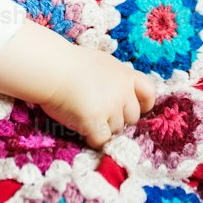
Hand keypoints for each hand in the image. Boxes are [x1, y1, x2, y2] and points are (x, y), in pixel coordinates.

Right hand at [42, 45, 156, 149]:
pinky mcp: (95, 121)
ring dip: (104, 127)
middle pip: (132, 117)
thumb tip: (120, 91)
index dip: (144, 104)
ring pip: (116, 130)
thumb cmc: (71, 63)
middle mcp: (122, 92)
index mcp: (125, 75)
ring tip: (85, 114)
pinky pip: (101, 140)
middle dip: (118, 118)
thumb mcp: (102, 63)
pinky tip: (81, 126)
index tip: (133, 108)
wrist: (53, 68)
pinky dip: (92, 138)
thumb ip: (115, 78)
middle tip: (99, 112)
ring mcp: (110, 107)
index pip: (149, 93)